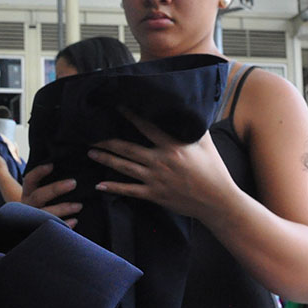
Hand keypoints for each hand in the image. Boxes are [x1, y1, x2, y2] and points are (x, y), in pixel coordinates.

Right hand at [21, 163, 80, 227]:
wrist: (31, 224)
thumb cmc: (41, 202)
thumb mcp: (38, 190)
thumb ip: (46, 179)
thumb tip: (58, 163)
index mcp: (27, 192)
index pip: (30, 179)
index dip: (39, 172)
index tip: (52, 165)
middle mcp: (28, 204)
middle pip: (38, 196)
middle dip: (55, 189)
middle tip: (73, 183)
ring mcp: (34, 218)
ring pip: (46, 213)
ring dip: (62, 208)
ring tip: (79, 205)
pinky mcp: (42, 229)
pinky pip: (53, 227)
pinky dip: (64, 224)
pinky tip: (75, 220)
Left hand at [87, 109, 236, 220]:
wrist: (217, 201)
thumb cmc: (214, 170)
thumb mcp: (207, 145)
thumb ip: (195, 127)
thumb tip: (189, 109)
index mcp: (173, 146)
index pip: (147, 127)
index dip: (131, 115)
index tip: (117, 107)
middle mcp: (161, 161)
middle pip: (128, 148)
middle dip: (107, 141)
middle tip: (91, 134)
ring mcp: (155, 179)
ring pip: (125, 167)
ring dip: (106, 159)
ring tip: (90, 153)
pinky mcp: (154, 194)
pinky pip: (129, 190)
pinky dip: (113, 188)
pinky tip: (99, 185)